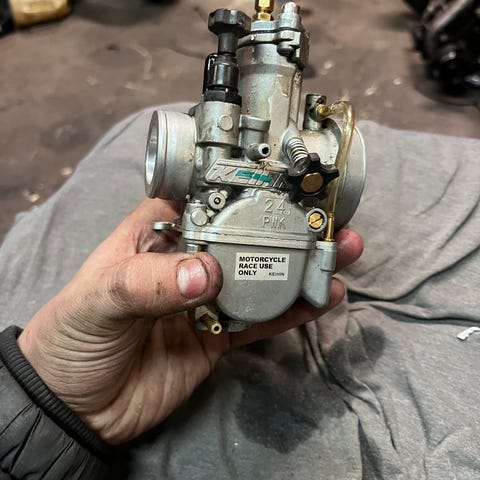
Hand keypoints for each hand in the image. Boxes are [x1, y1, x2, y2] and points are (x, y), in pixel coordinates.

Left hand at [18, 199, 362, 443]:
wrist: (78, 407)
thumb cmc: (73, 337)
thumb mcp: (100, 298)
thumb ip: (149, 283)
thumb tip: (207, 275)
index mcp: (158, 232)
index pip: (205, 196)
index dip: (243, 184)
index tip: (285, 179)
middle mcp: (189, 257)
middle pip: (245, 234)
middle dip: (286, 225)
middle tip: (325, 219)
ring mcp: (208, 296)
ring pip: (261, 274)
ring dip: (300, 265)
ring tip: (339, 253)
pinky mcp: (220, 333)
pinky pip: (261, 318)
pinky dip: (292, 309)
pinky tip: (323, 298)